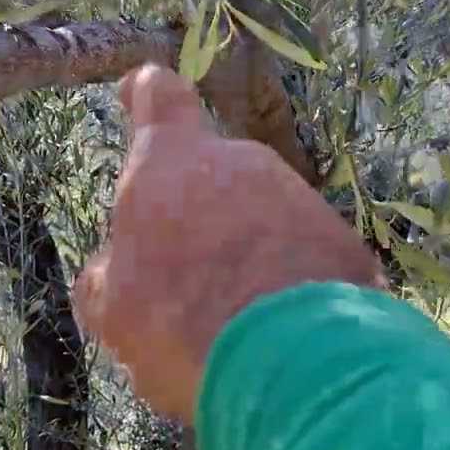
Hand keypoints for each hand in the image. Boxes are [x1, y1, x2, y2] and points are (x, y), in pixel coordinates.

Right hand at [73, 63, 385, 423]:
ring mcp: (297, 196)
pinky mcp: (342, 239)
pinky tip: (276, 328)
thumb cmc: (179, 318)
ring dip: (243, 250)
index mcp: (172, 162)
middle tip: (184, 276)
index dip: (147, 93)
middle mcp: (240, 161)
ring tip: (233, 317)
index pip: (160, 99)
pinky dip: (286, 279)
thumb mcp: (112, 308)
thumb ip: (108, 274)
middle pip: (211, 171)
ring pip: (259, 213)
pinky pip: (301, 251)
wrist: (291, 360)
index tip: (139, 89)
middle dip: (198, 212)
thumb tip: (112, 267)